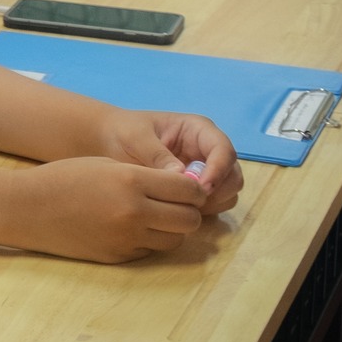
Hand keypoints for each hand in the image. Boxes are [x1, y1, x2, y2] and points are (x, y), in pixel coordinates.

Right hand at [0, 156, 210, 262]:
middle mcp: (134, 212)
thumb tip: (181, 190)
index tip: (187, 188)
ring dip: (171, 229)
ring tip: (154, 217)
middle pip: (189, 220)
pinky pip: (150, 251)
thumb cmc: (66, 177)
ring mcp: (126, 239)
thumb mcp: (107, 164)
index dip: (194, 189)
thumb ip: (146, 176)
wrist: (28, 208)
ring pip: (175, 240)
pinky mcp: (118, 257)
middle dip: (188, 212)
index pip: (188, 191)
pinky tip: (130, 228)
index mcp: (131, 181)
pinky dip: (149, 241)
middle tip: (175, 205)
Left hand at [94, 108, 242, 215]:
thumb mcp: (136, 137)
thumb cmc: (123, 132)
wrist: (108, 143)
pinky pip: (212, 205)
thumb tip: (182, 177)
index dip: (219, 170)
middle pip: (232, 175)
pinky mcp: (196, 191)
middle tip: (191, 202)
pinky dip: (203, 211)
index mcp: (198, 131)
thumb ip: (158, 155)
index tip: (202, 188)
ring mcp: (204, 172)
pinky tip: (177, 209)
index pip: (224, 150)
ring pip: (227, 193)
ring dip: (212, 203)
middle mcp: (207, 152)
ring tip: (181, 205)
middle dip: (218, 190)